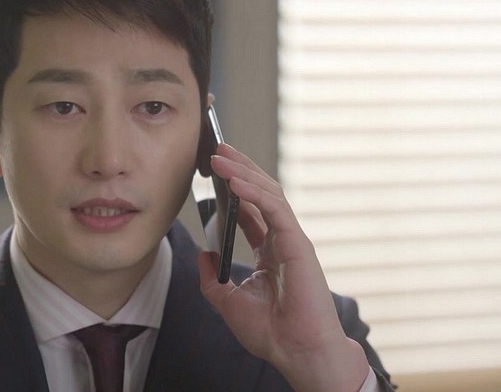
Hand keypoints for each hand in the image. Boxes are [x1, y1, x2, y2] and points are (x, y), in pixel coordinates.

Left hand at [198, 143, 369, 391]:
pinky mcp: (297, 242)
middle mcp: (282, 240)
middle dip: (239, 168)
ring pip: (268, 193)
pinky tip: (234, 179)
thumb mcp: (228, 302)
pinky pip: (274, 207)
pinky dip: (253, 190)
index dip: (233, 188)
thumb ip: (214, 278)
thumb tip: (203, 255)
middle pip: (260, 193)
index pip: (250, 210)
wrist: (296, 351)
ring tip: (220, 155)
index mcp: (269, 251)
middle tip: (217, 150)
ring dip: (243, 171)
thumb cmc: (272, 332)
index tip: (214, 170)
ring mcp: (291, 239)